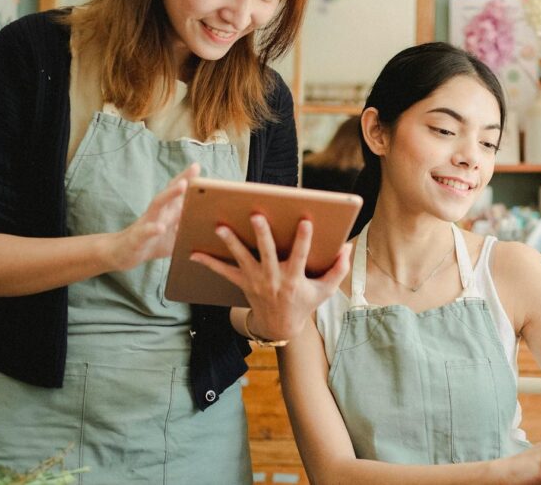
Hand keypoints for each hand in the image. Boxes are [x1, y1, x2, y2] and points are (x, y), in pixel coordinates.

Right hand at [103, 163, 199, 271]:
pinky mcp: (138, 238)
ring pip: (157, 205)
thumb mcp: (175, 234)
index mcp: (167, 211)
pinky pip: (145, 232)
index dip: (188, 179)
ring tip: (182, 185)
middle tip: (195, 168)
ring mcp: (146, 222)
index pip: (178, 193)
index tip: (198, 166)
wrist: (125, 254)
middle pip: (170, 191)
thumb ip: (189, 226)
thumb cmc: (154, 242)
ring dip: (170, 194)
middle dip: (183, 179)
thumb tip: (211, 224)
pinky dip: (152, 229)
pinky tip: (160, 228)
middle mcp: (157, 212)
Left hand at [190, 214, 351, 339]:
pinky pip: (223, 272)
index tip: (305, 221)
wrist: (280, 326)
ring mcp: (255, 281)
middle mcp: (272, 279)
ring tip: (220, 227)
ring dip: (231, 242)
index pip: (300, 256)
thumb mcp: (325, 291)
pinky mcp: (242, 283)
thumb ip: (338, 270)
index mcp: (293, 280)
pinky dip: (208, 263)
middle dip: (261, 234)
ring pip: (241, 259)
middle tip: (256, 215)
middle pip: (266, 253)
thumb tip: (347, 247)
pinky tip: (193, 253)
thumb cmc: (304, 302)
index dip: (303, 239)